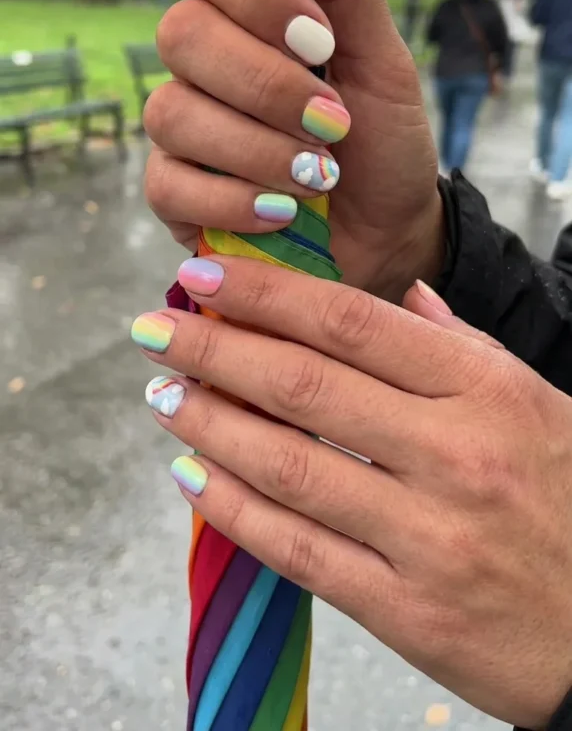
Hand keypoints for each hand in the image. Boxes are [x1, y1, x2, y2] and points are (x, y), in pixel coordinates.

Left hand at [132, 257, 571, 728]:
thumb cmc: (568, 500)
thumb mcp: (537, 405)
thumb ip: (463, 347)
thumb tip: (402, 296)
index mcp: (485, 390)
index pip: (353, 323)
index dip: (269, 294)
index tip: (207, 274)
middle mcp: (456, 454)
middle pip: (305, 384)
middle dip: (216, 349)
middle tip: (158, 329)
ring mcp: (429, 535)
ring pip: (289, 463)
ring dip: (210, 423)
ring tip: (163, 394)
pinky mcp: (407, 611)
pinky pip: (297, 549)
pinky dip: (232, 509)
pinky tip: (191, 475)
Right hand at [144, 0, 441, 299]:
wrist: (391, 233)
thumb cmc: (385, 140)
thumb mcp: (381, 57)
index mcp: (252, 14)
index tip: (319, 37)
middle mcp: (205, 62)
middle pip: (181, 31)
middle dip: (267, 84)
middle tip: (332, 121)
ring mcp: (182, 126)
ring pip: (173, 110)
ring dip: (260, 147)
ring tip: (317, 176)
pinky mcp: (172, 192)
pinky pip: (169, 182)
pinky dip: (235, 199)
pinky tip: (281, 211)